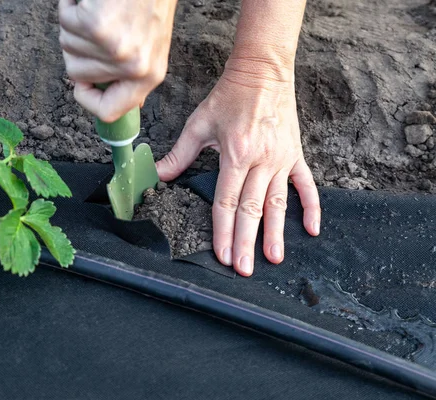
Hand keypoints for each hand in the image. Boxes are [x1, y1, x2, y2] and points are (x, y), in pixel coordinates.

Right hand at [58, 0, 177, 121]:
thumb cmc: (149, 1)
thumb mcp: (151, 44)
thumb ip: (131, 73)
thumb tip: (109, 101)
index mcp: (149, 75)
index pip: (109, 111)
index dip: (87, 100)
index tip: (81, 84)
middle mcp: (133, 67)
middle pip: (76, 74)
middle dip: (77, 47)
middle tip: (99, 24)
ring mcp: (114, 48)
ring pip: (67, 45)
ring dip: (75, 22)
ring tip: (100, 8)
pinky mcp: (96, 26)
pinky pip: (65, 20)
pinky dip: (70, 4)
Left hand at [156, 63, 320, 276]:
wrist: (263, 71)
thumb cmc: (229, 96)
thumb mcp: (199, 123)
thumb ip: (179, 154)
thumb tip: (158, 175)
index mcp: (237, 154)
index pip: (227, 201)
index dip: (223, 230)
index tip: (222, 254)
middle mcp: (262, 160)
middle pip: (252, 209)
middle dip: (246, 242)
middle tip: (243, 269)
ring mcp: (282, 159)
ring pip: (279, 203)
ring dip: (276, 232)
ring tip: (274, 258)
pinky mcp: (296, 155)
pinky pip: (306, 185)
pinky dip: (311, 207)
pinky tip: (312, 230)